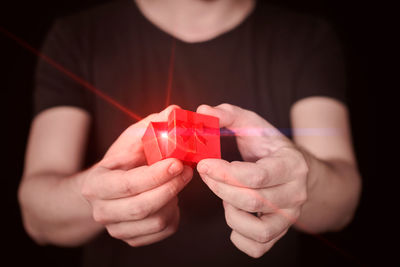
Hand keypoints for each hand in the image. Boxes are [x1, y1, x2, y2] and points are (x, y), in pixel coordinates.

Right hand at [81, 105, 192, 246]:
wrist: (105, 189)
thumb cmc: (121, 161)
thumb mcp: (130, 139)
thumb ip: (151, 125)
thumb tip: (174, 110)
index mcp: (96, 185)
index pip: (128, 184)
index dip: (156, 175)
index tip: (177, 162)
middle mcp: (102, 211)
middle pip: (142, 207)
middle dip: (170, 187)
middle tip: (187, 170)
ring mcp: (117, 228)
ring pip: (156, 221)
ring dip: (174, 199)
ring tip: (177, 181)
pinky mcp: (132, 238)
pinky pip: (163, 230)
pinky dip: (174, 213)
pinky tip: (171, 197)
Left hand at [196, 104, 308, 257]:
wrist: (296, 169)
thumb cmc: (269, 146)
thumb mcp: (253, 125)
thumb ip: (228, 114)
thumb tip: (202, 112)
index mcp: (292, 164)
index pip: (257, 176)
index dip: (224, 172)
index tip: (204, 163)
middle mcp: (296, 194)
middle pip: (252, 201)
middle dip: (219, 188)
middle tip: (206, 173)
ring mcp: (290, 216)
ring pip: (256, 229)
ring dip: (230, 213)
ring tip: (226, 194)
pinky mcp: (280, 232)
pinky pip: (257, 247)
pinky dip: (238, 236)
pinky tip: (234, 213)